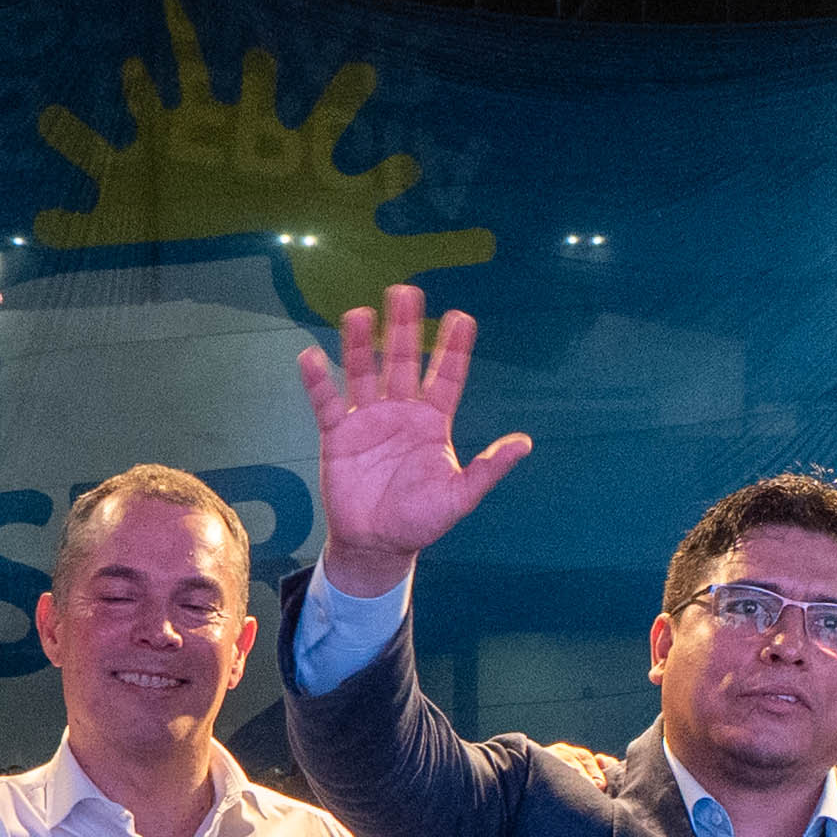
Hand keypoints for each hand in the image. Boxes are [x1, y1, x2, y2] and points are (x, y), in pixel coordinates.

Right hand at [293, 284, 529, 587]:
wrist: (376, 545)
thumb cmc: (420, 520)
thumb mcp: (460, 496)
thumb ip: (489, 468)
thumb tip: (525, 443)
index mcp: (432, 422)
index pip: (446, 376)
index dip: (453, 349)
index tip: (462, 318)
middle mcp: (401, 412)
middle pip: (404, 361)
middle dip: (406, 328)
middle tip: (406, 292)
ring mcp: (368, 419)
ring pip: (365, 372)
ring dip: (362, 344)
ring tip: (361, 314)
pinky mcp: (338, 434)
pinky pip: (327, 402)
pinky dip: (318, 381)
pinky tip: (311, 356)